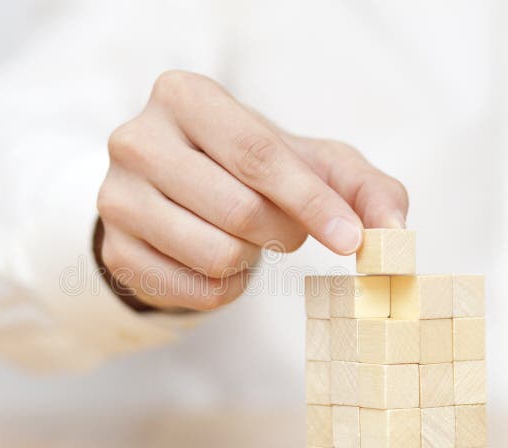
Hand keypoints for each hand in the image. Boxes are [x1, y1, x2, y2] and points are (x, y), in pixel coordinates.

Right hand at [96, 71, 407, 310]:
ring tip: (242, 239)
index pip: (258, 156)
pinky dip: (226, 286)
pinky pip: (196, 290)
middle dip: (282, 231)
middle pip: (240, 210)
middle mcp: (137, 140)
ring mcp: (116, 198)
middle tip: (283, 228)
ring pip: (216, 254)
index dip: (313, 202)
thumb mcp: (306, 161)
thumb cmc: (247, 168)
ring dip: (250, 258)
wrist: (175, 191)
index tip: (352, 239)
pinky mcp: (114, 250)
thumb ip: (360, 185)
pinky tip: (218, 261)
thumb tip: (392, 230)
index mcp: (184, 96)